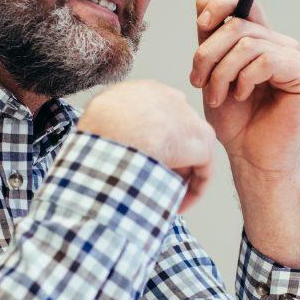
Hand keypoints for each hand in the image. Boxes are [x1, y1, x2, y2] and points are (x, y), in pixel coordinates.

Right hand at [77, 79, 218, 211]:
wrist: (117, 132)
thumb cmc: (98, 130)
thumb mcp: (96, 119)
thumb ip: (109, 126)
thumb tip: (102, 144)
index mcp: (145, 92)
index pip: (154, 117)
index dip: (147, 145)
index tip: (136, 166)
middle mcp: (170, 99)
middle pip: (174, 134)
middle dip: (167, 161)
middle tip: (151, 186)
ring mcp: (189, 118)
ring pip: (188, 154)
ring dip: (178, 179)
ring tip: (164, 202)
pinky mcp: (202, 141)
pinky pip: (202, 170)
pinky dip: (192, 191)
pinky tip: (177, 208)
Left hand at [189, 0, 299, 176]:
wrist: (251, 158)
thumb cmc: (234, 121)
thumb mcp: (212, 73)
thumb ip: (210, 38)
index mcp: (263, 41)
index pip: (246, 3)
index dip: (222, 5)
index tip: (201, 24)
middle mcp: (283, 46)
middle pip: (239, 25)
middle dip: (209, 52)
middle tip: (197, 81)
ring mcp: (298, 60)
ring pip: (249, 44)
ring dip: (222, 71)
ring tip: (216, 96)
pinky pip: (267, 61)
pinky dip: (246, 78)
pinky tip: (241, 96)